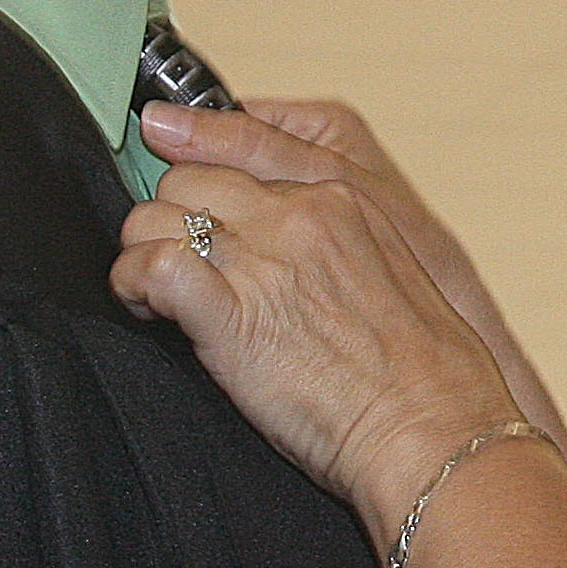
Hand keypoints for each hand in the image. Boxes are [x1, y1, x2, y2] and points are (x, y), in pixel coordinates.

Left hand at [137, 101, 566, 438]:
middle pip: (189, 177)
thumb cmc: (427, 373)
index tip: (166, 146)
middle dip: (170, 214)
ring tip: (155, 292)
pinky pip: (151, 267)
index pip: (244, 139)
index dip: (195, 148)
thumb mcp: (395, 270)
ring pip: (157, 214)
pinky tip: (146, 308)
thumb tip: (293, 247)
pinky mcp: (230, 317)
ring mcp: (264, 261)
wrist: (434, 428)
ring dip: (144, 249)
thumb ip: (338, 238)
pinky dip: (132, 285)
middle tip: (174, 257)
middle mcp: (299, 215)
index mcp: (343, 197)